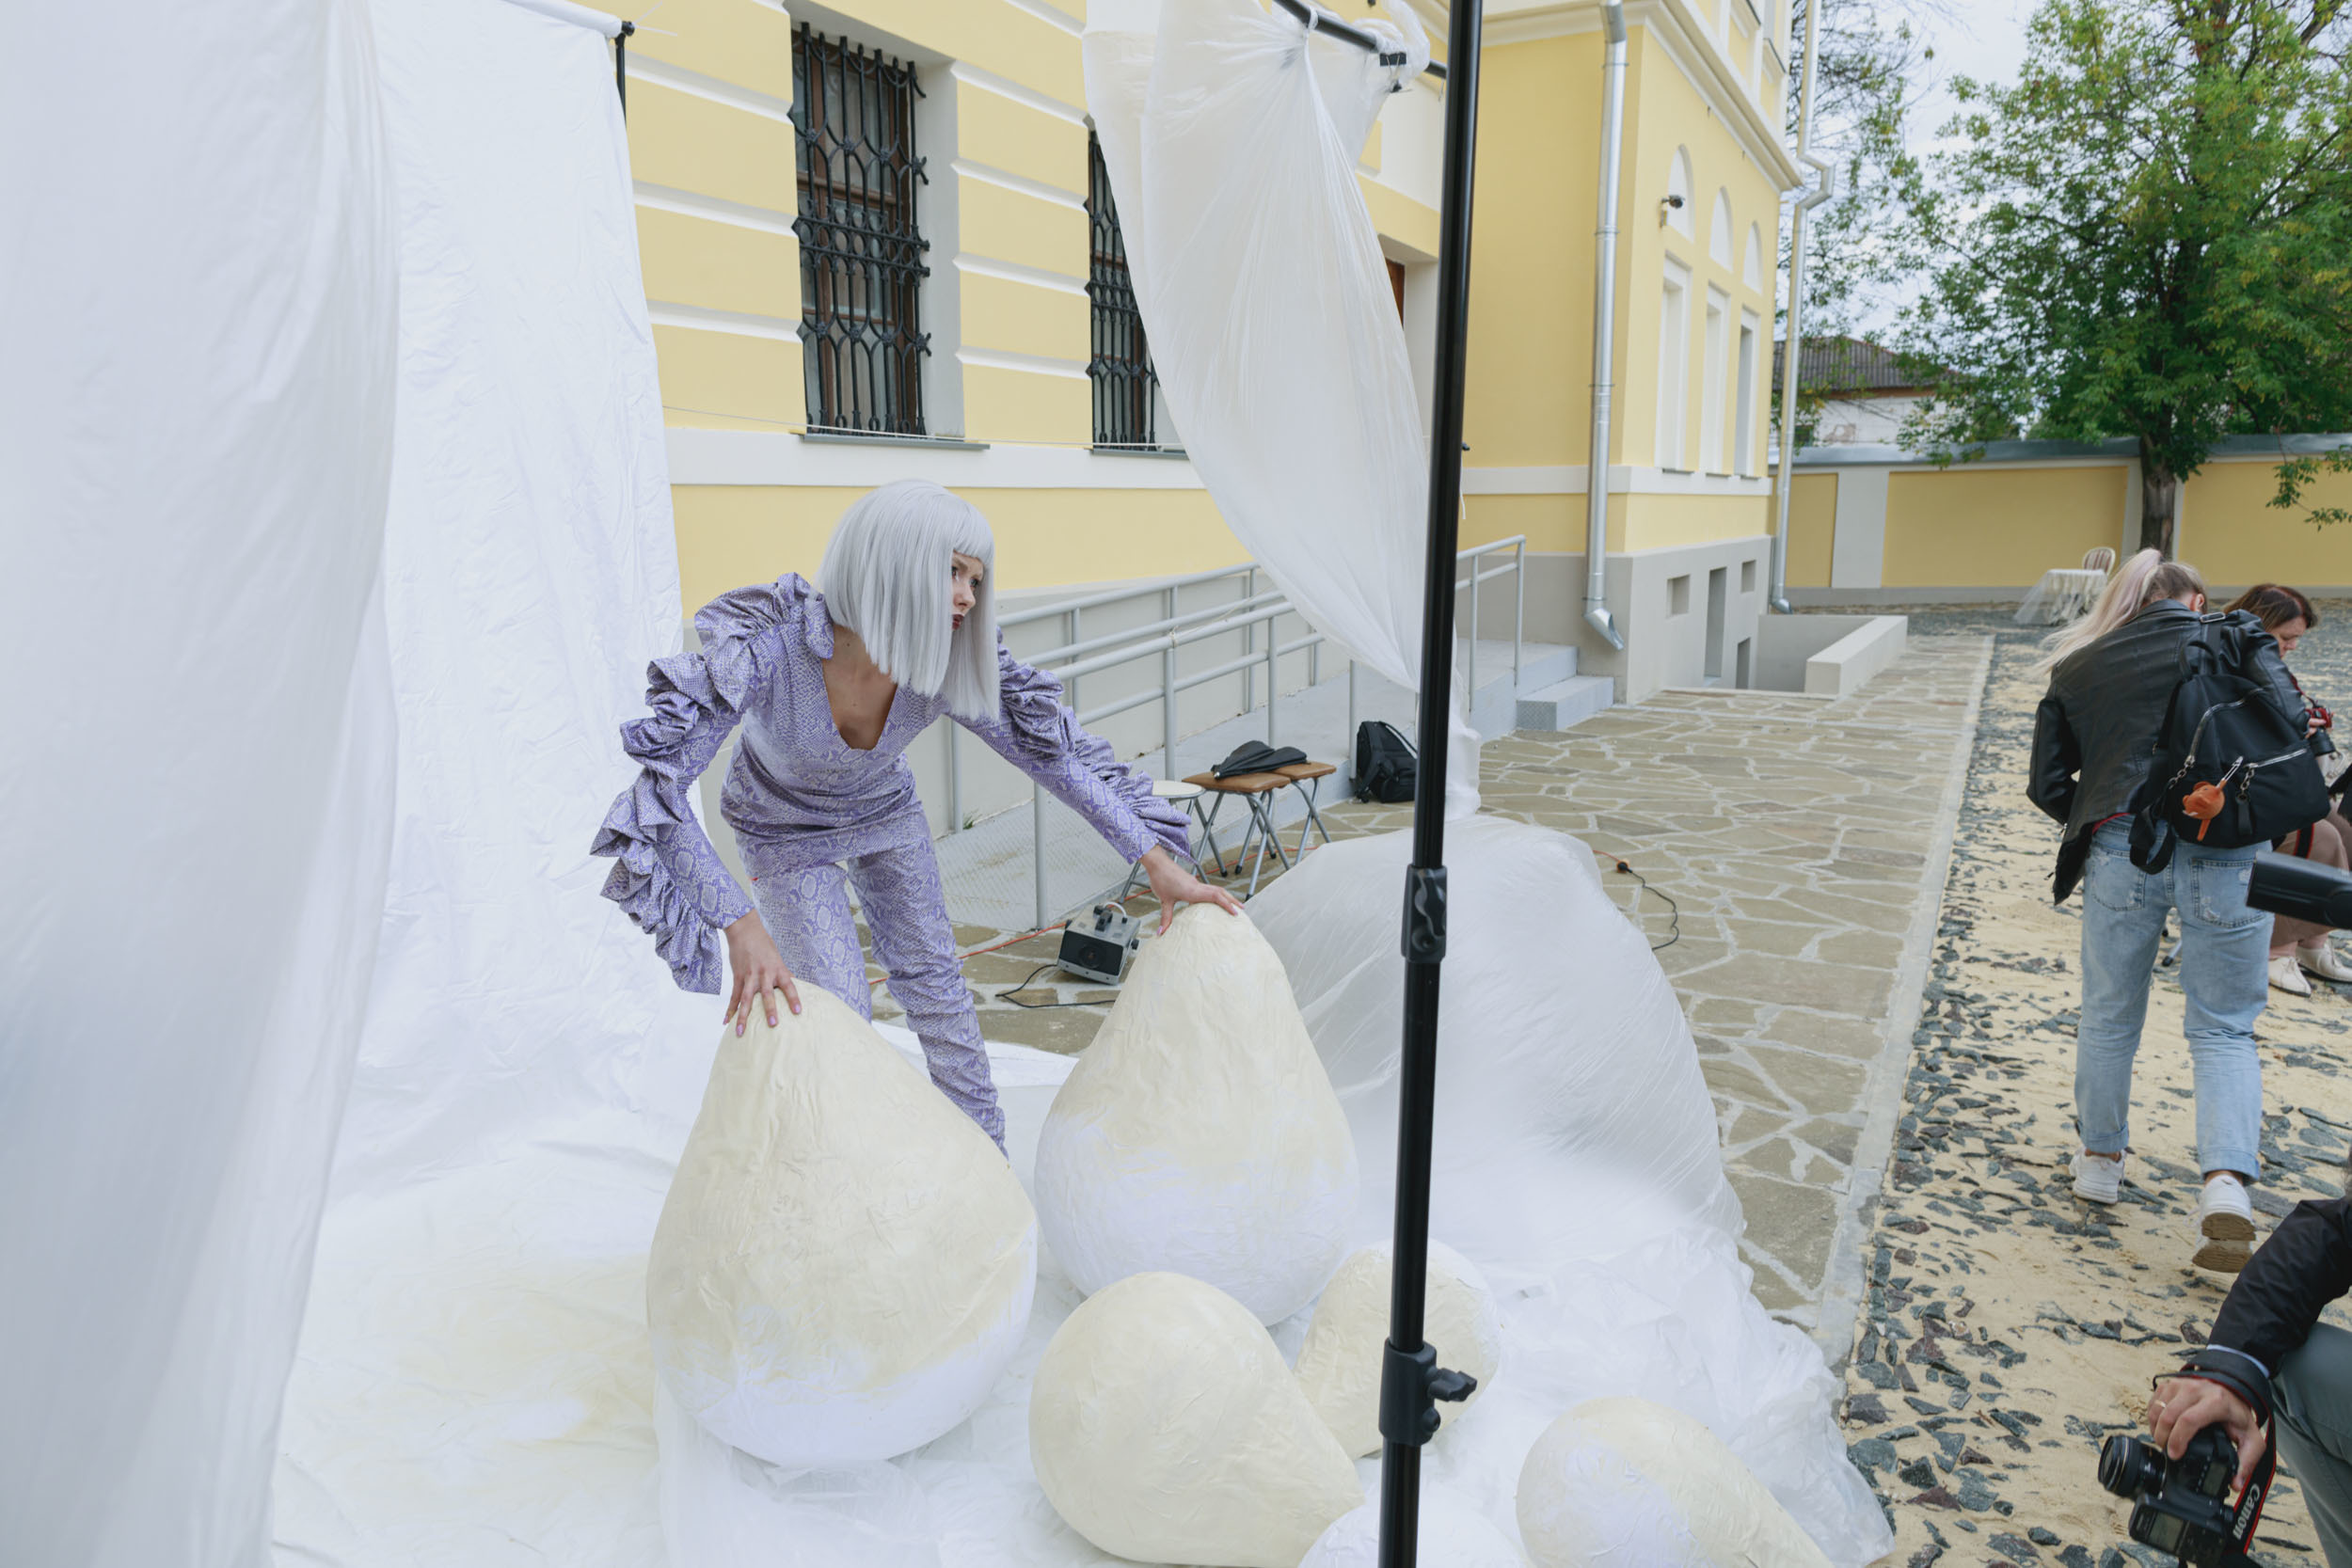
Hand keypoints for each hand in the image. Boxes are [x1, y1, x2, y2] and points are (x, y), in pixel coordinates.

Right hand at [723, 912, 801, 1035]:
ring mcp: (749, 976)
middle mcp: (764, 974)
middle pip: (767, 994)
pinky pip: (734, 996)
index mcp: (778, 969)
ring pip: (747, 999)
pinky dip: (730, 1009)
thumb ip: (784, 973)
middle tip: (772, 1024)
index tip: (797, 1011)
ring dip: (743, 1017)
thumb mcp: (778, 958)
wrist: (744, 931)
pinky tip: (726, 1022)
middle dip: (769, 1009)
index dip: (793, 998)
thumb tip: (796, 984)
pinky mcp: (737, 977)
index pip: (789, 986)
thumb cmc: (764, 944)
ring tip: (741, 1032)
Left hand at [1138, 846, 1243, 932]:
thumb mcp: (1163, 900)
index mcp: (1193, 891)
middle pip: (1220, 892)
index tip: (1235, 912)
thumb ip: (1165, 917)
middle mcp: (1197, 886)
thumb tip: (1161, 933)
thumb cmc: (1160, 879)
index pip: (1215, 897)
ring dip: (1226, 896)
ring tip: (1234, 904)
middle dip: (1232, 900)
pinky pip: (1209, 888)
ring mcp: (1196, 883)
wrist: (1157, 862)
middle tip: (1242, 909)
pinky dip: (1217, 894)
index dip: (1227, 904)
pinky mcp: (1192, 882)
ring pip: (1216, 889)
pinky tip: (1216, 900)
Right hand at [2149, 1375, 2266, 1491]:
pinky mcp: (2170, 1383)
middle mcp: (2197, 1389)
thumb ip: (2246, 1463)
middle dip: (2163, 1438)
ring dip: (2156, 1428)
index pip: (2188, 1421)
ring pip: (2158, 1408)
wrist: (2232, 1393)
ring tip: (2163, 1442)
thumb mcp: (2251, 1440)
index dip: (2177, 1440)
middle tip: (2167, 1452)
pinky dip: (2153, 1418)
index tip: (2175, 1455)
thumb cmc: (2238, 1416)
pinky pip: (2154, 1402)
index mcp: (2217, 1402)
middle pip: (2169, 1415)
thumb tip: (2235, 1484)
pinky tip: (2161, 1428)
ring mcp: (2181, 1384)